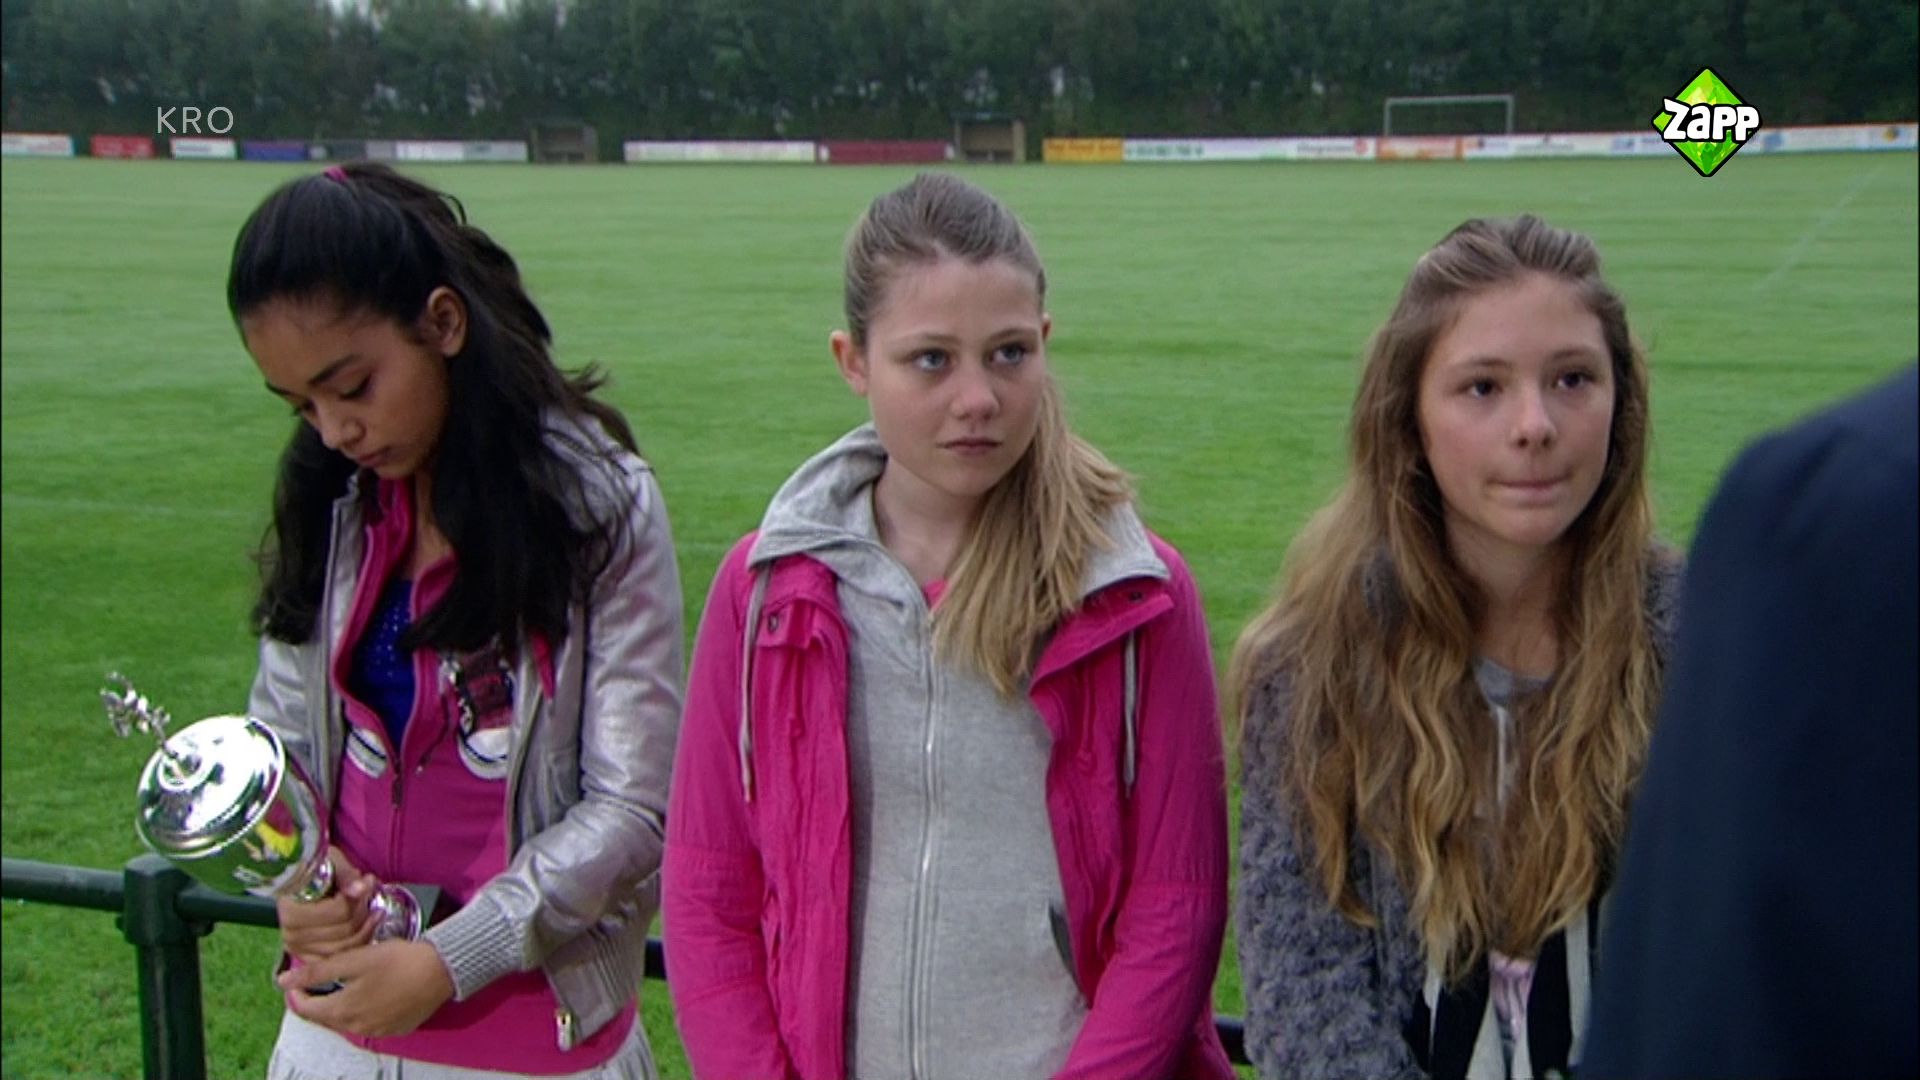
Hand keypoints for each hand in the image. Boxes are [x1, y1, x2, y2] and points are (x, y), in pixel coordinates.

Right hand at [277, 848, 378, 964]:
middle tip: (370, 894)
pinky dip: (358, 943)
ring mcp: (301, 952)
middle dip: (364, 911)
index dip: (358, 898)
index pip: (338, 911)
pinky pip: (343, 958)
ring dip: (366, 926)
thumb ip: (346, 876)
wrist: (299, 886)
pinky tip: (366, 926)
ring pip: (348, 947)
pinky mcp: (311, 960)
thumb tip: (362, 887)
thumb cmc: (315, 872)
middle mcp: (293, 937)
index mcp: (292, 913)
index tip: (368, 881)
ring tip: (372, 908)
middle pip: (345, 930)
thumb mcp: (330, 864)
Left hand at [278, 939, 455, 1037]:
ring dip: (339, 1006)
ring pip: (347, 1021)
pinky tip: (370, 994)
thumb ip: (317, 972)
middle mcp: (357, 1028)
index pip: (305, 1009)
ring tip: (343, 985)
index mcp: (342, 1011)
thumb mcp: (354, 959)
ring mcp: (378, 1031)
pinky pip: (368, 1023)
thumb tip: (283, 981)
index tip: (296, 978)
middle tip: (317, 980)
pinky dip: (361, 1010)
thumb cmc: (398, 960)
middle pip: (325, 1017)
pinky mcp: (396, 1028)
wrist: (442, 970)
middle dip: (317, 1000)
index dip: (296, 992)